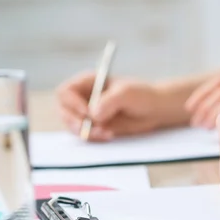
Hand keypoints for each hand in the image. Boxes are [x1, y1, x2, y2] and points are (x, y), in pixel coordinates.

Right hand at [57, 72, 179, 141]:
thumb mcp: (127, 93)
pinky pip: (85, 135)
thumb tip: (93, 114)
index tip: (87, 113)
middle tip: (90, 127)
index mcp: (88, 82)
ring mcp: (88, 114)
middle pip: (64, 110)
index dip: (72, 103)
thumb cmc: (142, 95)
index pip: (65, 92)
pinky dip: (94, 137)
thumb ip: (109, 101)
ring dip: (85, 132)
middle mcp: (84, 97)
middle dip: (74, 121)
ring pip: (72, 125)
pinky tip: (109, 135)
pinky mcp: (96, 127)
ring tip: (105, 132)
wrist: (155, 110)